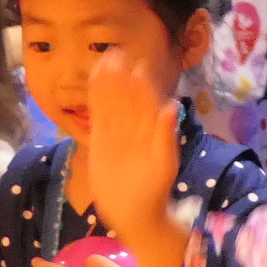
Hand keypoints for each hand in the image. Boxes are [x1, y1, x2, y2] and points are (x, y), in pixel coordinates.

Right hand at [83, 48, 182, 250]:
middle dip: (122, 76)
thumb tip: (173, 106)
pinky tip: (92, 81)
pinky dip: (95, 98)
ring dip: (108, 82)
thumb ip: (166, 135)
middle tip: (115, 53)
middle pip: (127, 96)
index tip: (137, 63)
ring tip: (102, 61)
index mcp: (151, 129)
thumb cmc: (154, 190)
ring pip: (112, 102)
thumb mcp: (164, 164)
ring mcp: (117, 131)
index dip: (142, 83)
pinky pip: (98, 114)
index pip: (145, 101)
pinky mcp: (101, 139)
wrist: (134, 213)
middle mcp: (134, 126)